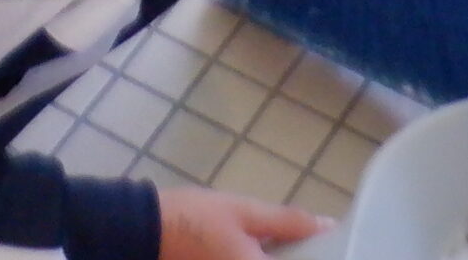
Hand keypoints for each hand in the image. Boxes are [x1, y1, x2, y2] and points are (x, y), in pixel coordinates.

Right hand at [158, 187, 331, 259]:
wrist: (142, 231)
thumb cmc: (194, 219)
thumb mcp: (243, 212)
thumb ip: (287, 222)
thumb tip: (326, 226)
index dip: (315, 256)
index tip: (323, 246)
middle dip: (291, 255)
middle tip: (295, 241)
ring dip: (272, 255)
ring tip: (274, 244)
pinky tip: (251, 251)